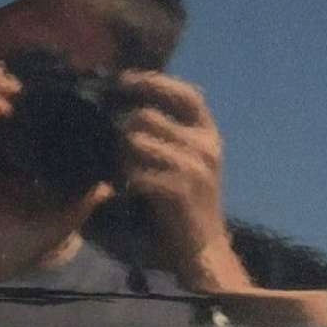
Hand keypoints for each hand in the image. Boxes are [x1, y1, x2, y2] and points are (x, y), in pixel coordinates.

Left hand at [117, 71, 251, 292]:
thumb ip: (171, 132)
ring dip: (122, 155)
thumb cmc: (190, 201)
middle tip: (116, 146)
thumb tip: (133, 105)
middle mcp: (206, 146)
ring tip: (123, 169)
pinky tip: (127, 187)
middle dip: (124, 129)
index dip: (154, 82)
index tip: (125, 80)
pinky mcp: (178, 189)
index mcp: (210, 134)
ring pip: (137, 142)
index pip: (186, 94)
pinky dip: (126, 178)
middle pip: (147, 117)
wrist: (202, 246)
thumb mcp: (190, 160)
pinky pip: (136, 171)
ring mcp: (194, 168)